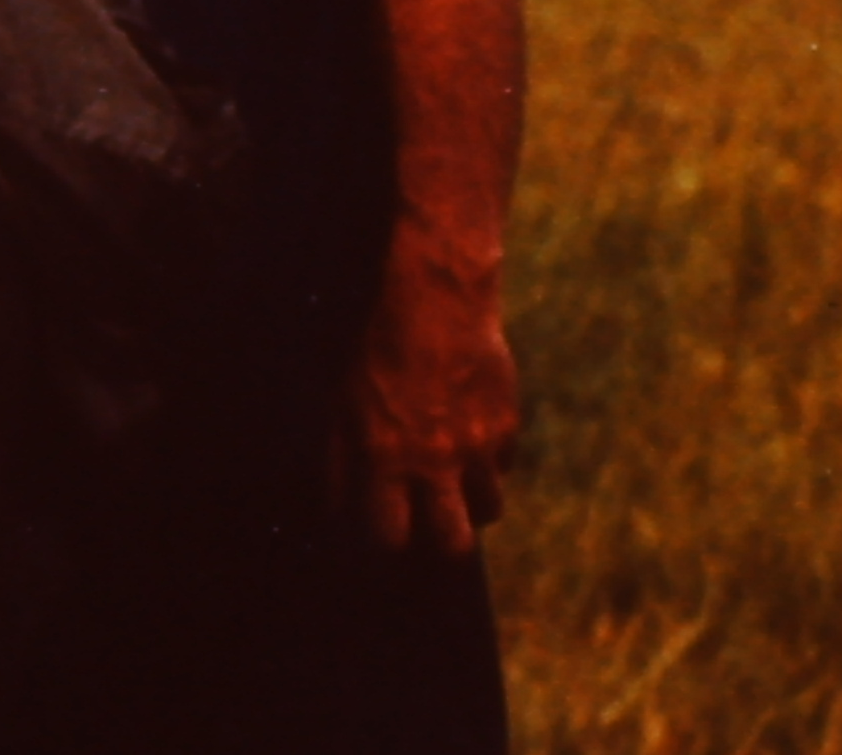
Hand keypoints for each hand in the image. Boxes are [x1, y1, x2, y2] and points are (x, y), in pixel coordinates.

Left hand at [335, 227, 520, 552]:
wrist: (433, 294)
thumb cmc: (372, 343)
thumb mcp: (339, 400)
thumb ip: (340, 459)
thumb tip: (336, 508)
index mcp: (382, 455)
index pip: (385, 537)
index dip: (380, 547)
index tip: (377, 542)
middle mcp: (433, 460)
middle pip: (452, 544)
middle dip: (439, 547)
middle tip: (425, 532)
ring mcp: (476, 445)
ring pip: (487, 511)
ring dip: (468, 506)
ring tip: (450, 488)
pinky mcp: (506, 425)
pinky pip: (502, 468)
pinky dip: (487, 465)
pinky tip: (468, 441)